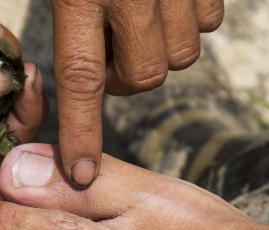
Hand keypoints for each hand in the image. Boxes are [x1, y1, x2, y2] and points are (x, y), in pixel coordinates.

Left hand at [50, 0, 223, 186]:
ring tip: (135, 18)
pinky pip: (209, 21)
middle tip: (108, 47)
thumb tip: (63, 69)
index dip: (81, 132)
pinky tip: (166, 1)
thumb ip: (59, 17)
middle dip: (126, 77)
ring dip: (159, 50)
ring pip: (180, 56)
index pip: (81, 80)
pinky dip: (191, 21)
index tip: (82, 174)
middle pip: (142, 78)